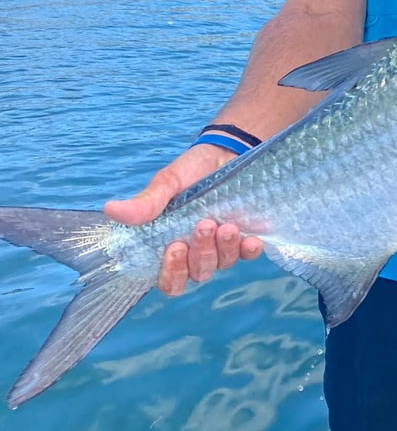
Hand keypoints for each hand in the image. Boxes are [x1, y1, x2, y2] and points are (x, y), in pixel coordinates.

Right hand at [104, 144, 263, 295]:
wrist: (227, 152)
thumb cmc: (193, 170)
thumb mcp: (169, 182)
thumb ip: (147, 202)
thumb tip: (111, 210)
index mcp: (172, 245)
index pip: (169, 278)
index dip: (171, 272)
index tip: (174, 248)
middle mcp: (197, 252)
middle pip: (197, 273)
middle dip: (200, 254)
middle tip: (203, 226)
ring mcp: (222, 247)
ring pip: (222, 265)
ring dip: (223, 249)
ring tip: (225, 225)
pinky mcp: (245, 238)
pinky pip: (248, 255)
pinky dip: (249, 250)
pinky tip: (251, 240)